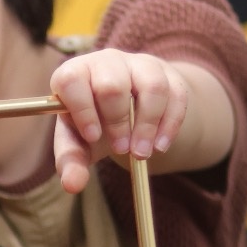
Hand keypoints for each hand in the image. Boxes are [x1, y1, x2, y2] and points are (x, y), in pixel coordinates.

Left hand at [50, 50, 189, 194]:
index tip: (94, 137)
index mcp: (75, 74)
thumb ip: (71, 162)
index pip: (72, 80)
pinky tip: (160, 146)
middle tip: (122, 149)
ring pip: (151, 86)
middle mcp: (106, 61)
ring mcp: (139, 64)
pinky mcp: (167, 74)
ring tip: (142, 153)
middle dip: (118, 122)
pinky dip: (170, 124)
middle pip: (112, 84)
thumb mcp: (78, 144)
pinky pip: (175, 94)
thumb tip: (73, 185)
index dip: (83, 109)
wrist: (127, 115)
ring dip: (147, 124)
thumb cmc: (94, 126)